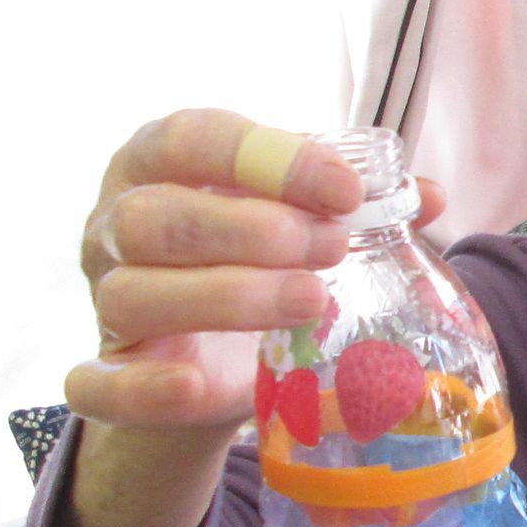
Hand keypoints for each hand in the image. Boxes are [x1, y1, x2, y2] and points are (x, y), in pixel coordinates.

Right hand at [64, 108, 445, 431]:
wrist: (203, 359)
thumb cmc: (248, 258)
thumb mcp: (295, 218)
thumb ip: (351, 203)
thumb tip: (429, 194)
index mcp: (157, 163)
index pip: (193, 138)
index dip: (270, 159)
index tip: (346, 189)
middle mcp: (115, 225)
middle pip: (157, 218)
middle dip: (248, 229)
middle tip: (331, 248)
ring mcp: (104, 301)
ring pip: (133, 295)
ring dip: (225, 297)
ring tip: (312, 301)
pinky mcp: (106, 375)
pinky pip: (97, 384)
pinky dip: (142, 388)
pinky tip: (195, 386)